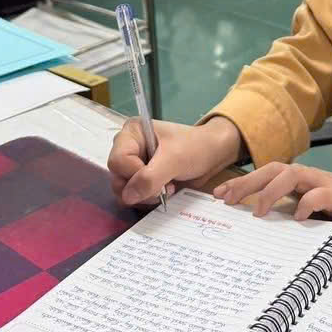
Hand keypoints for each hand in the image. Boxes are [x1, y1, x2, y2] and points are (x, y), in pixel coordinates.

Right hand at [108, 115, 242, 206]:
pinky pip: (134, 196)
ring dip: (145, 195)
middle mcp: (129, 147)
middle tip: (163, 187)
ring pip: (124, 190)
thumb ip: (150, 177)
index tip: (157, 177)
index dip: (134, 174)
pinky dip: (148, 198)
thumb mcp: (174, 159)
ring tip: (166, 188)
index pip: (117, 161)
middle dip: (140, 188)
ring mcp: (134, 164)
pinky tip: (165, 191)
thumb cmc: (196, 147)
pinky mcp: (142, 178)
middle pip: (117, 177)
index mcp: (132, 133)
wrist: (213, 153)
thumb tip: (128, 196)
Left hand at [214, 162, 331, 245]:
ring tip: (258, 211)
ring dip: (271, 190)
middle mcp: (313, 179)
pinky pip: (322, 193)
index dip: (243, 182)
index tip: (218, 196)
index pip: (268, 175)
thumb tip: (261, 233)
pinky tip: (298, 218)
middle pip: (274, 169)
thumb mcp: (317, 217)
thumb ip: (294, 218)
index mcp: (304, 183)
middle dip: (248, 181)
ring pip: (294, 174)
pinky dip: (308, 203)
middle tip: (225, 198)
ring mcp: (328, 185)